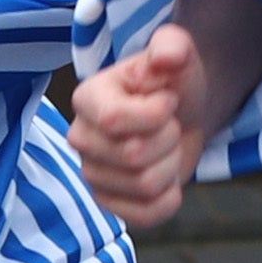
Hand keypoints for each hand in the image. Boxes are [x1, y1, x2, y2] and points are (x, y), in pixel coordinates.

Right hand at [70, 26, 205, 227]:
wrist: (181, 116)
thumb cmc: (172, 84)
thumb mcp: (177, 55)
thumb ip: (173, 46)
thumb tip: (167, 56)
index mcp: (87, 98)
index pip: (115, 120)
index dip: (156, 114)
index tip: (167, 100)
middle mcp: (80, 138)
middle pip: (133, 156)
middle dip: (168, 138)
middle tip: (168, 125)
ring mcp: (92, 174)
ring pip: (145, 186)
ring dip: (171, 165)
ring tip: (166, 147)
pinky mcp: (109, 203)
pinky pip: (145, 215)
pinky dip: (169, 198)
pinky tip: (167, 176)